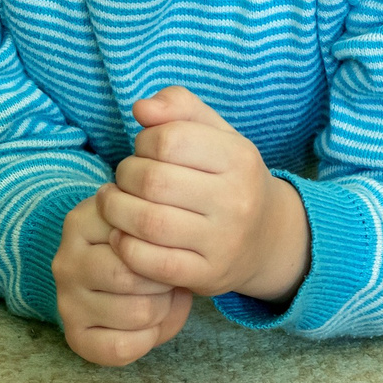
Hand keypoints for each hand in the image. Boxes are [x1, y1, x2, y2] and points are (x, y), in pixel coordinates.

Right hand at [54, 195, 194, 365]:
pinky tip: (146, 328)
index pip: (134, 237)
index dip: (166, 249)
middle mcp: (66, 260)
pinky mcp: (72, 333)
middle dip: (164, 284)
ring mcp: (66, 299)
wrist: (121, 273)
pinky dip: (145, 341)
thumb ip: (160, 242)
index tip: (167, 251)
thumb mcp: (148, 232)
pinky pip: (120, 347)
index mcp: (81, 223)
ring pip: (136, 312)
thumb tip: (169, 279)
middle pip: (133, 277)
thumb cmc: (138, 250)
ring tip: (158, 302)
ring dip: (161, 312)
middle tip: (166, 282)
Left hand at [97, 87, 307, 307]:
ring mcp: (223, 242)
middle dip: (125, 176)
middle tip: (125, 179)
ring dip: (115, 210)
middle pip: (152, 181)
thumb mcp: (216, 133)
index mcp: (239, 158)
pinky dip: (125, 246)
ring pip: (147, 223)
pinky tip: (122, 235)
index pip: (168, 140)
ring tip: (113, 202)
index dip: (143, 142)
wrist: (268, 238)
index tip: (145, 151)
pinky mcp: (207, 275)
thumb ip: (179, 106)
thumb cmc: (228, 177)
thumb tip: (141, 108)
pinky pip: (151, 263)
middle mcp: (237, 200)